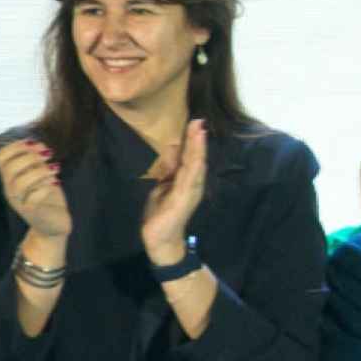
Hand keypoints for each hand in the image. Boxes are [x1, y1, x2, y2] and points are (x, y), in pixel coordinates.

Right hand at [0, 138, 70, 240]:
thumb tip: (37, 145)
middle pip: (10, 168)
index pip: (1, 157)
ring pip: (20, 184)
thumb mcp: (41, 176)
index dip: (16, 146)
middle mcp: (11, 190)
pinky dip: (46, 188)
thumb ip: (36, 162)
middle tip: (48, 154)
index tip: (35, 144)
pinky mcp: (34, 214)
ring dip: (40, 171)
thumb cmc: (47, 199)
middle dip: (30, 156)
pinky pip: (33, 199)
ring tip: (56, 168)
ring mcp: (21, 203)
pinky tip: (57, 182)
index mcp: (10, 178)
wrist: (54, 227)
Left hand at [142, 119, 207, 263]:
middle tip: (199, 121)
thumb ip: (170, 168)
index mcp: (187, 180)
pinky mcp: (184, 201)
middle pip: (196, 158)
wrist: (160, 239)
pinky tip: (197, 158)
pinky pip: (190, 181)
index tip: (195, 122)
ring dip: (198, 150)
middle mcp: (193, 184)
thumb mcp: (164, 185)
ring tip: (200, 133)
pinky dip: (195, 168)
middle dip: (197, 140)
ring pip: (196, 166)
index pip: (190, 156)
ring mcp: (190, 193)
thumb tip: (174, 147)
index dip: (193, 139)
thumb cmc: (162, 213)